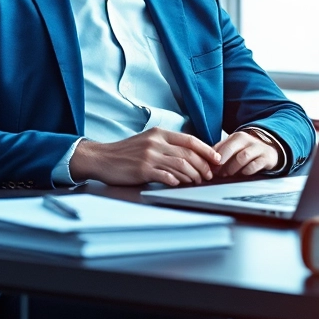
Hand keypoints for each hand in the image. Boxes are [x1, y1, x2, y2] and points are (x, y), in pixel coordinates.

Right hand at [68, 128, 221, 185]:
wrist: (102, 158)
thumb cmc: (126, 152)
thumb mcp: (148, 141)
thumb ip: (167, 145)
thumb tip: (190, 155)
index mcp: (159, 133)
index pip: (190, 140)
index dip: (206, 150)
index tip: (216, 159)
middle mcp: (156, 143)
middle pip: (188, 154)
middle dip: (203, 166)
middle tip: (208, 175)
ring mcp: (149, 156)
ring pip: (181, 166)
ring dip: (193, 176)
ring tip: (196, 182)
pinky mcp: (143, 170)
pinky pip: (166, 176)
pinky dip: (176, 181)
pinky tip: (179, 184)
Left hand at [213, 130, 279, 177]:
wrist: (270, 150)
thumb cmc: (247, 150)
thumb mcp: (234, 147)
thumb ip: (220, 151)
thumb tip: (205, 160)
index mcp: (237, 137)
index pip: (222, 146)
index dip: (214, 158)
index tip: (210, 167)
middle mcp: (247, 140)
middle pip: (230, 149)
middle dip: (222, 163)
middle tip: (218, 173)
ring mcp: (257, 148)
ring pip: (242, 157)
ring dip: (233, 168)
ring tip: (228, 174)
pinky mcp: (266, 158)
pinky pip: (254, 165)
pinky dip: (247, 171)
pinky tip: (243, 174)